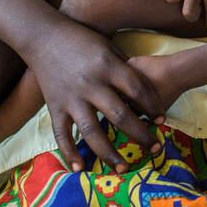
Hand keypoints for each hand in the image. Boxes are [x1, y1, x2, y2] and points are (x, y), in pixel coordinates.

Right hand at [26, 17, 163, 171]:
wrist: (44, 36)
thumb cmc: (83, 40)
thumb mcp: (109, 47)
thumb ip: (125, 69)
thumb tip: (145, 93)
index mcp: (108, 66)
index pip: (137, 90)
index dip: (153, 106)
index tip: (162, 120)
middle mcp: (91, 83)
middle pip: (120, 115)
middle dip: (140, 135)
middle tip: (155, 148)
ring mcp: (71, 97)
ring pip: (92, 131)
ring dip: (109, 153)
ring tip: (124, 169)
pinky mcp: (54, 107)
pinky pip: (61, 135)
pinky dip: (70, 153)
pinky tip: (81, 169)